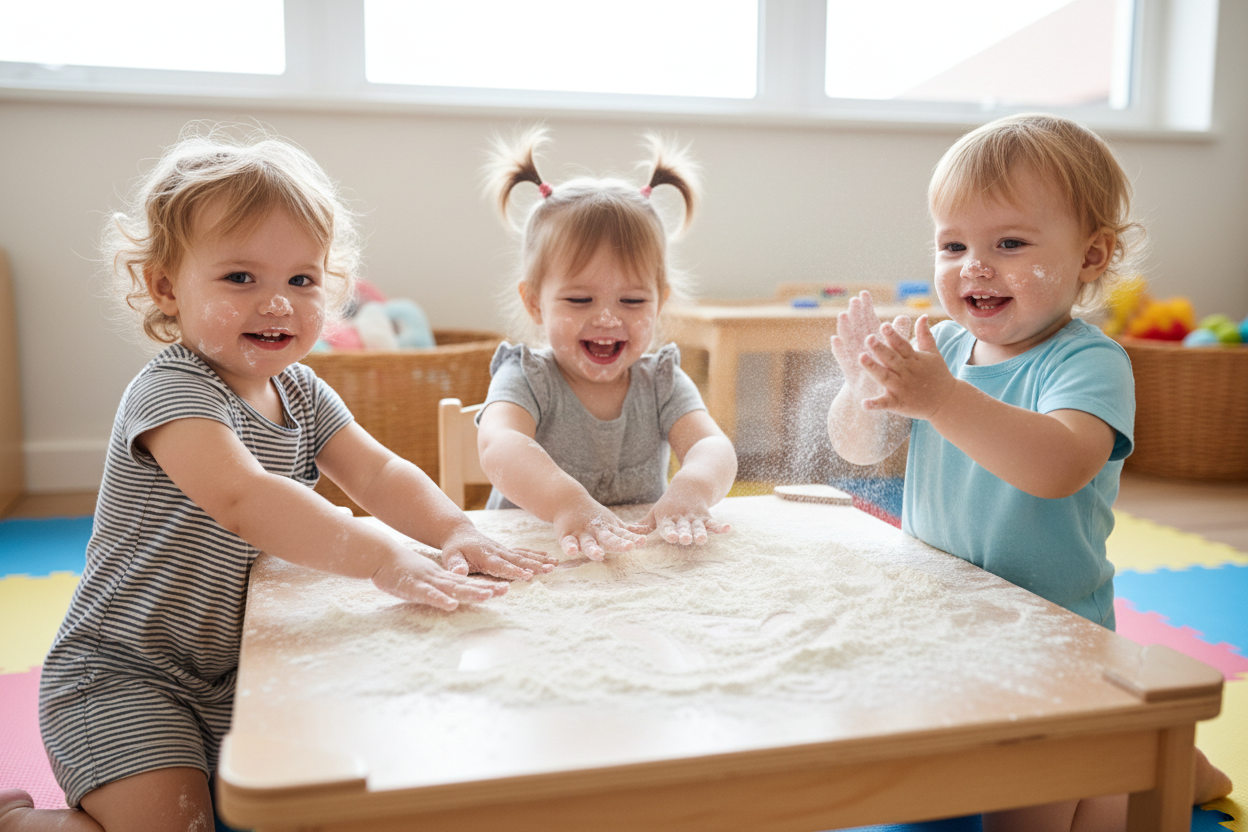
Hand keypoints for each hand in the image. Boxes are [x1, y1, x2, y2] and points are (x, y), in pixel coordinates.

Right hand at [371, 547, 508, 610]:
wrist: (382, 557)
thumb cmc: (404, 570)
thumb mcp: (427, 579)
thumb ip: (441, 586)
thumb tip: (456, 596)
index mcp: (443, 577)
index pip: (469, 582)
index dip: (486, 585)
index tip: (506, 588)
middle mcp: (439, 578)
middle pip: (466, 584)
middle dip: (486, 588)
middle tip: (506, 590)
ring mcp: (427, 582)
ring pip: (451, 588)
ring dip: (469, 592)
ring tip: (487, 595)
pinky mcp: (413, 587)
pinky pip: (428, 595)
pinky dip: (440, 600)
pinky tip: (451, 605)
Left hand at [439, 523, 558, 579]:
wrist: (459, 533)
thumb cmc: (454, 548)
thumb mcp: (450, 556)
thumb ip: (455, 565)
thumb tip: (458, 572)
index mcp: (485, 556)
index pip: (501, 565)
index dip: (513, 570)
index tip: (527, 575)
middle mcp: (498, 552)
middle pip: (518, 559)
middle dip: (535, 565)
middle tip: (550, 568)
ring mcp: (504, 550)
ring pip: (524, 555)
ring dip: (540, 560)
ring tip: (556, 564)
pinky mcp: (507, 550)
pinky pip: (524, 552)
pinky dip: (537, 554)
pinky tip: (549, 557)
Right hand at [552, 499, 648, 560]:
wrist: (568, 501)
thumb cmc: (593, 516)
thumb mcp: (612, 522)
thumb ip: (628, 530)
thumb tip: (647, 531)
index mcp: (609, 529)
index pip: (624, 535)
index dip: (633, 538)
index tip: (642, 542)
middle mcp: (597, 532)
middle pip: (609, 539)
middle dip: (619, 544)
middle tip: (629, 547)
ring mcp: (582, 533)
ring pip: (589, 543)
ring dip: (594, 549)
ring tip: (599, 555)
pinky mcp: (567, 536)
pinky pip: (568, 542)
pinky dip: (569, 547)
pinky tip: (572, 552)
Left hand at [636, 486, 730, 545]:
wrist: (690, 485)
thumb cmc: (670, 504)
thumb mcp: (656, 512)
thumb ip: (644, 526)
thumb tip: (627, 534)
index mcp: (668, 518)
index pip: (667, 527)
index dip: (669, 532)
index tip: (672, 538)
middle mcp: (682, 519)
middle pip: (683, 527)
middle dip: (684, 533)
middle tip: (684, 540)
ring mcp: (695, 518)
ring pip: (698, 527)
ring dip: (700, 533)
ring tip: (703, 540)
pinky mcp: (707, 517)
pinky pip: (714, 523)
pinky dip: (721, 527)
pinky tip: (729, 529)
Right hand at [830, 292, 911, 399]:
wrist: (870, 397)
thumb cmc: (884, 375)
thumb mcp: (893, 354)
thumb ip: (897, 335)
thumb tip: (905, 317)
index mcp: (871, 344)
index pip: (868, 322)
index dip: (866, 308)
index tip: (864, 294)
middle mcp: (861, 348)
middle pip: (857, 328)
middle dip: (855, 314)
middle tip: (853, 300)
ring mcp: (854, 359)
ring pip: (848, 341)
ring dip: (845, 329)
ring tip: (843, 316)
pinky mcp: (850, 372)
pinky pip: (843, 360)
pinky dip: (838, 350)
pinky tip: (834, 340)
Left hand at [859, 314, 955, 419]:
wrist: (947, 402)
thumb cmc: (938, 375)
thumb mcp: (933, 354)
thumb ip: (925, 335)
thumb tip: (921, 315)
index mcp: (914, 359)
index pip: (902, 345)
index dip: (893, 335)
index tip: (883, 325)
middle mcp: (907, 372)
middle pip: (892, 359)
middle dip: (880, 348)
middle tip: (868, 338)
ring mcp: (902, 388)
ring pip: (885, 377)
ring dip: (873, 368)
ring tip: (861, 358)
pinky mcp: (898, 403)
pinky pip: (885, 403)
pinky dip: (875, 404)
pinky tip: (864, 403)